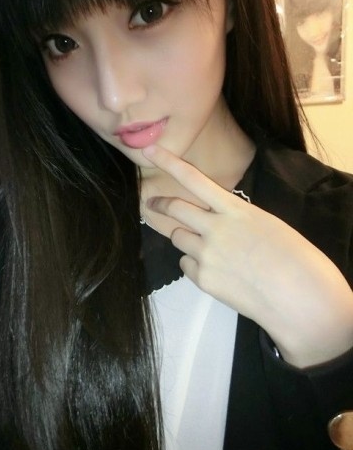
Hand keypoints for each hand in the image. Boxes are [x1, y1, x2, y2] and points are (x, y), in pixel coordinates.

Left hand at [142, 145, 352, 367]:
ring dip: (186, 238)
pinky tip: (217, 272)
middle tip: (152, 203)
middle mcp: (215, 229)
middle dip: (159, 204)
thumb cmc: (295, 258)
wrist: (300, 299)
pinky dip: (194, 264)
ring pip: (178, 238)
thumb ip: (236, 218)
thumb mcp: (266, 224)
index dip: (169, 162)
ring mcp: (206, 255)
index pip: (195, 180)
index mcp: (235, 210)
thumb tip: (215, 221)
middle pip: (174, 209)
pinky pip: (186, 265)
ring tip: (210, 249)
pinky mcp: (202, 279)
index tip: (150, 150)